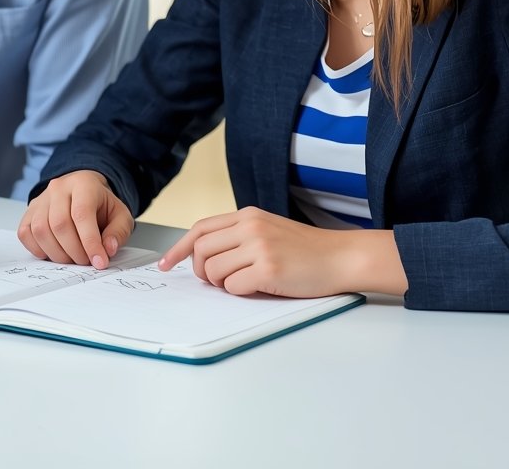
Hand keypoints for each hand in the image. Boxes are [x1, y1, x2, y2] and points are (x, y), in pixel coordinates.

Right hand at [18, 170, 133, 269]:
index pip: (82, 214)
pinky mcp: (30, 211)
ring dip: (57, 253)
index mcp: (83, 184)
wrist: (83, 191)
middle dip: (75, 251)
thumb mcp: (120, 215)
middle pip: (60, 224)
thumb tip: (108, 249)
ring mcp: (41, 199)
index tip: (99, 262)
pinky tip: (55, 251)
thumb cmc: (101, 205)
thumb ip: (118, 232)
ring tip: (73, 258)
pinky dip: (38, 249)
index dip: (90, 242)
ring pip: (41, 230)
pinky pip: (26, 233)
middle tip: (87, 261)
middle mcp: (58, 188)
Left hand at [158, 207, 407, 297]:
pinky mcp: (268, 268)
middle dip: (199, 271)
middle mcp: (250, 226)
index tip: (167, 264)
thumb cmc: (306, 250)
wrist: (341, 257)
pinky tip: (259, 288)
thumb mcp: (268, 230)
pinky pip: (233, 286)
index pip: (200, 228)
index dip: (179, 248)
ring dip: (221, 284)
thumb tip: (204, 257)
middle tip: (214, 281)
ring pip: (213, 270)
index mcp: (247, 216)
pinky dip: (239, 292)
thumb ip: (239, 237)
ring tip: (242, 283)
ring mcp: (259, 246)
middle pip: (200, 249)